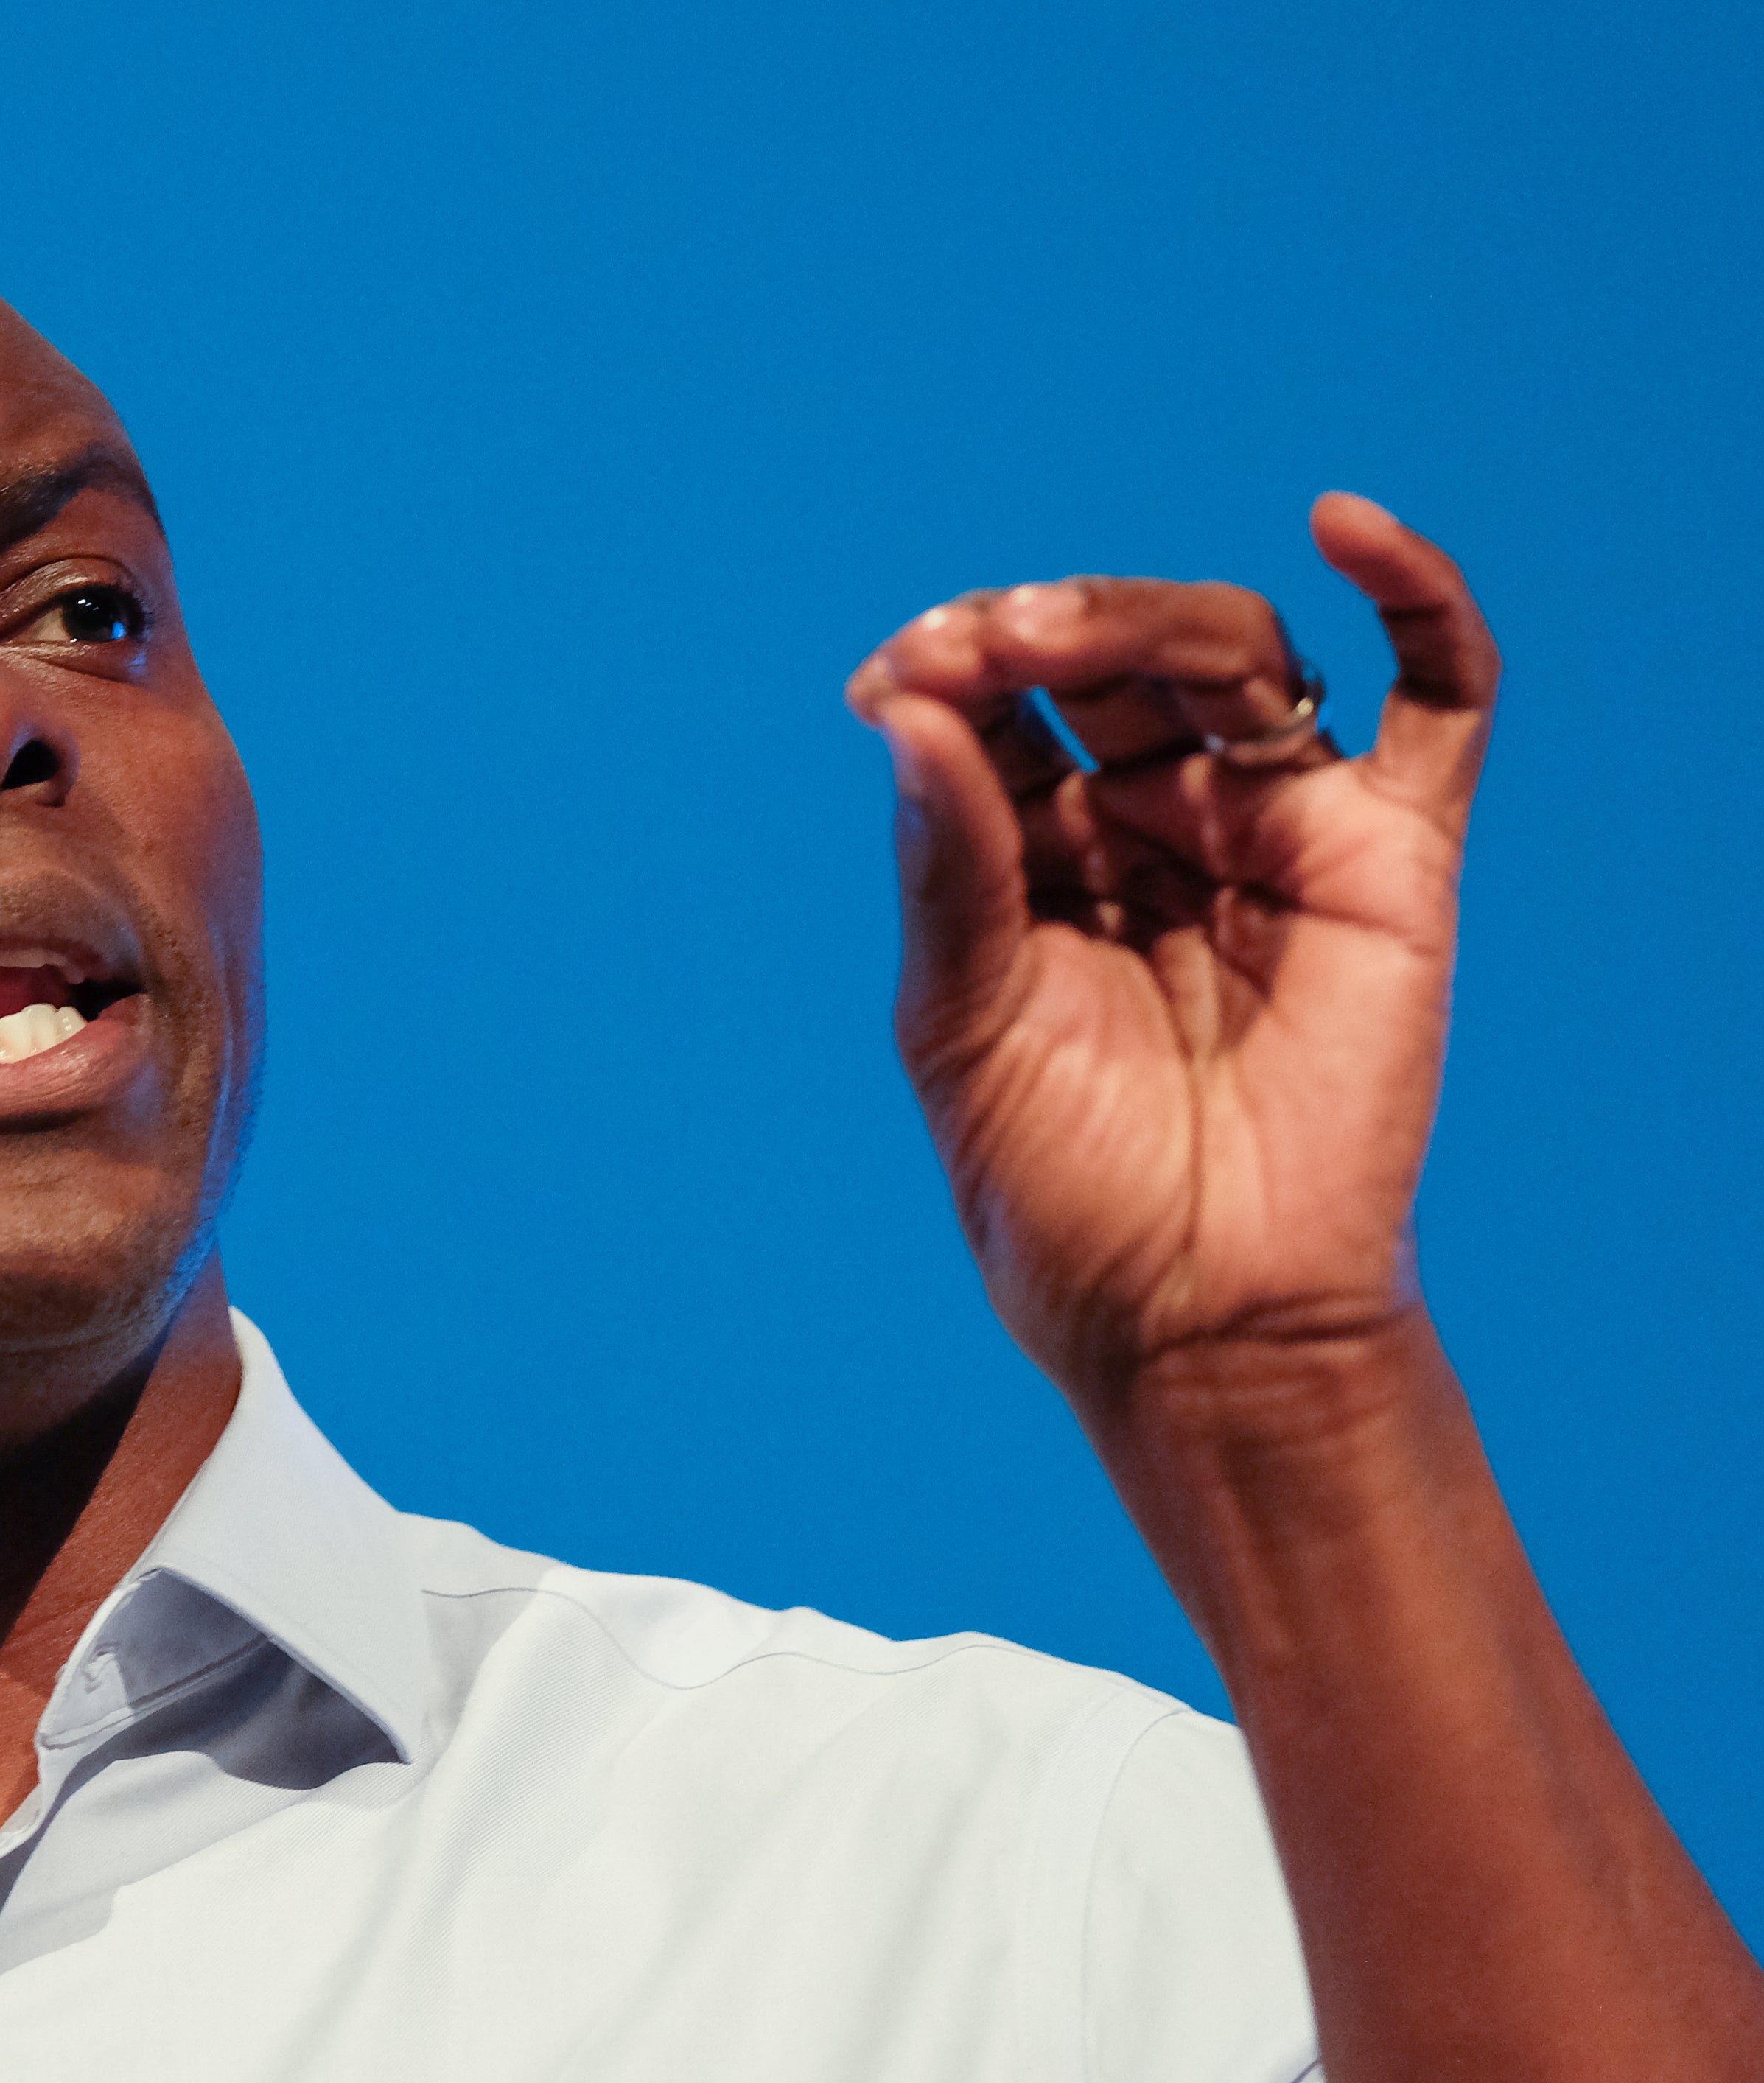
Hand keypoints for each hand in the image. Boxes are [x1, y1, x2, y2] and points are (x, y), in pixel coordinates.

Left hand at [844, 494, 1499, 1409]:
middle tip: (981, 646)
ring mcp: (1273, 825)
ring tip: (1060, 636)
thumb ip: (949, 869)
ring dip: (1147, 621)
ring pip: (1232, 654)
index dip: (951, 664)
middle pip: (1111, 659)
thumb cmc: (1063, 1189)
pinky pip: (1440, 696)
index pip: (998, 706)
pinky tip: (1344, 521)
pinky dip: (1414, 591)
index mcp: (1034, 851)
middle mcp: (1152, 819)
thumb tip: (902, 712)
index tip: (886, 680)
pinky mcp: (1390, 855)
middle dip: (1042, 632)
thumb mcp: (963, 1024)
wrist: (1195, 1317)